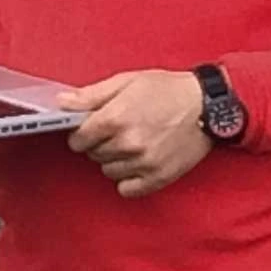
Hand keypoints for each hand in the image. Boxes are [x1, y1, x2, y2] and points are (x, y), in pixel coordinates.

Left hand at [66, 69, 211, 198]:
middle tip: (118, 130)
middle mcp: (128, 143)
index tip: (90, 129)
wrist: (208, 106)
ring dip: (114, 159)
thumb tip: (63, 102)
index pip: (78, 139)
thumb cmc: (168, 90)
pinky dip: (128, 178)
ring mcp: (144, 163)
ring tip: (133, 143)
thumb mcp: (127, 82)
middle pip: (93, 154)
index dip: (81, 133)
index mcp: (116, 117)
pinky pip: (126, 189)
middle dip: (99, 143)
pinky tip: (137, 162)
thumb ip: (91, 95)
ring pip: (108, 171)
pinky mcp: (158, 178)